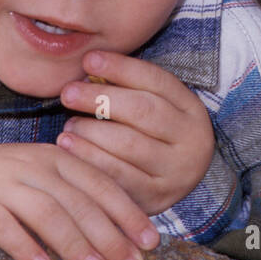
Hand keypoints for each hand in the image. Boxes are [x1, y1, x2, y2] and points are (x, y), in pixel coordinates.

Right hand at [0, 142, 160, 259]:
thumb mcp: (39, 184)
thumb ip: (73, 199)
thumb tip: (122, 238)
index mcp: (54, 158)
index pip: (99, 184)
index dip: (128, 212)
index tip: (151, 242)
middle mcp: (30, 164)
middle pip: (77, 201)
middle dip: (109, 236)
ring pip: (44, 211)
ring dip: (73, 243)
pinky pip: (0, 224)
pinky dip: (24, 245)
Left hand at [55, 50, 215, 215]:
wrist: (174, 182)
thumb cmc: (153, 136)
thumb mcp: (154, 108)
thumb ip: (128, 88)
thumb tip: (89, 66)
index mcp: (192, 110)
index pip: (157, 81)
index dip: (121, 68)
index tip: (89, 60)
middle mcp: (192, 141)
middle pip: (142, 111)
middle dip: (100, 98)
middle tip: (68, 93)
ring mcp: (176, 173)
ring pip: (129, 145)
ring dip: (91, 131)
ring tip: (69, 124)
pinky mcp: (156, 198)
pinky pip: (118, 177)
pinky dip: (89, 159)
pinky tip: (69, 148)